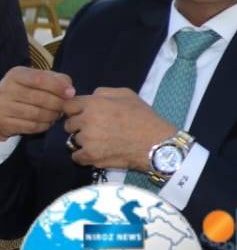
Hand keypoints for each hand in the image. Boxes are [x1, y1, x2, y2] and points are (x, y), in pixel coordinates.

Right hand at [0, 66, 73, 138]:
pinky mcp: (4, 124)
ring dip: (52, 115)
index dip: (58, 86)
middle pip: (41, 98)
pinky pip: (31, 127)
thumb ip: (54, 79)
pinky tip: (47, 122)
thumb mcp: (35, 78)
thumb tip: (70, 90)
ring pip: (37, 114)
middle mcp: (6, 90)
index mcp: (16, 75)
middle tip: (64, 106)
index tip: (71, 93)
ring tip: (57, 114)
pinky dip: (44, 125)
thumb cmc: (24, 89)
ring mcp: (3, 108)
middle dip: (58, 104)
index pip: (39, 79)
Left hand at [62, 87, 176, 169]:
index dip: (75, 110)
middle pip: (68, 124)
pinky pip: (76, 156)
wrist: (155, 144)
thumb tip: (90, 97)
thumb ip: (105, 92)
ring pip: (74, 140)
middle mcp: (87, 120)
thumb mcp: (128, 95)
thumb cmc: (144, 117)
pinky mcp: (90, 156)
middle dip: (79, 126)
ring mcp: (87, 140)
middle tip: (96, 129)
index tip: (84, 114)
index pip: (68, 106)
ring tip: (101, 142)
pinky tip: (98, 153)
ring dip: (84, 141)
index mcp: (94, 104)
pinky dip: (85, 156)